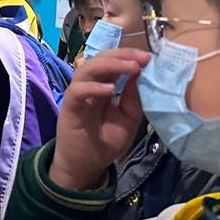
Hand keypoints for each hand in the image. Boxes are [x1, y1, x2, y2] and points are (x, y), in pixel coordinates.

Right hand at [50, 48, 149, 191]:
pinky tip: (109, 89)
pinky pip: (77, 91)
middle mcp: (90, 85)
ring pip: (87, 69)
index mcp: (105, 86)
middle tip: (141, 58)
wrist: (88, 163)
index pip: (113, 63)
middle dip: (121, 55)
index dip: (129, 57)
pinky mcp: (69, 106)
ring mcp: (79, 94)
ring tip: (130, 67)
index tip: (149, 58)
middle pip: (99, 59)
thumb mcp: (129, 117)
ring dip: (109, 65)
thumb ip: (132, 97)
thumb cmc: (107, 141)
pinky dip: (93, 87)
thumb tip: (140, 73)